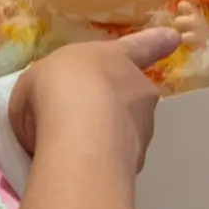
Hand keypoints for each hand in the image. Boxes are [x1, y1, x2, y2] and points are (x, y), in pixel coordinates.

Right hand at [0, 23, 169, 184]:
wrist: (79, 130)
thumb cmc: (57, 88)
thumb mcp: (35, 83)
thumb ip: (48, 96)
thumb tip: (49, 119)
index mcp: (115, 58)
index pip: (140, 47)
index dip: (155, 42)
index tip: (173, 37)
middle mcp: (138, 90)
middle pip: (127, 99)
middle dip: (108, 112)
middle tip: (76, 124)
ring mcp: (143, 127)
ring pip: (121, 134)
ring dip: (101, 142)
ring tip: (66, 153)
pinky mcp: (139, 160)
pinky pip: (114, 161)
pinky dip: (97, 165)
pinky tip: (71, 172)